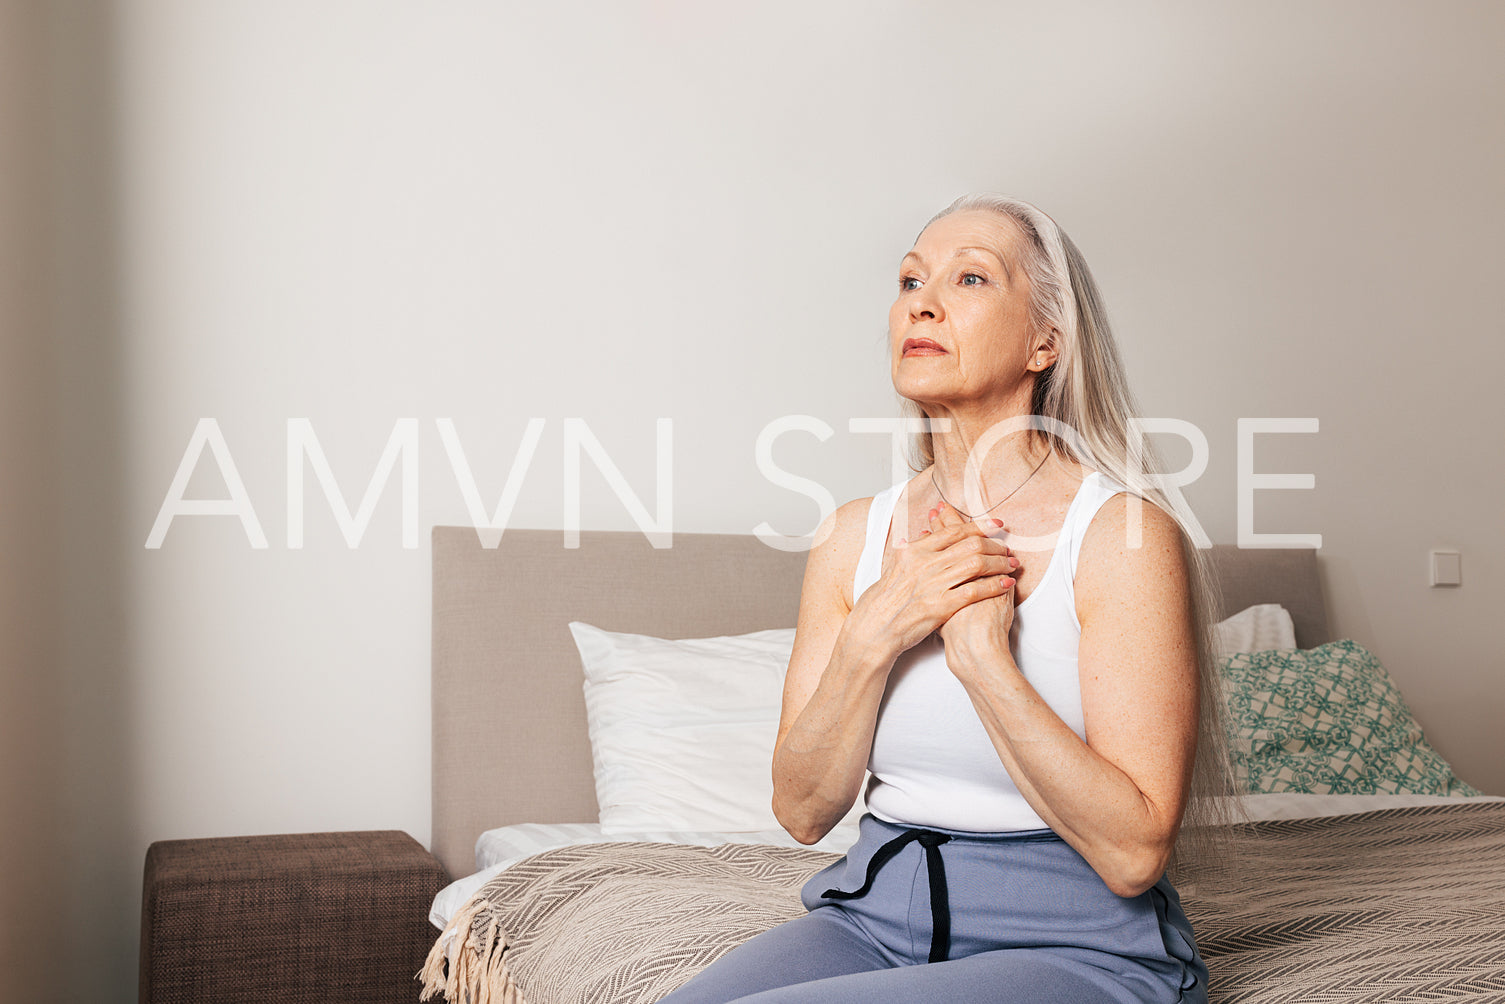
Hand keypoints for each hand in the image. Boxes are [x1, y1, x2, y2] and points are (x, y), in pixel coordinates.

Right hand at [850, 493, 1015, 663]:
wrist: (875, 628)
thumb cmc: (884, 601)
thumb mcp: (893, 568)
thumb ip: (910, 551)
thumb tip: (919, 538)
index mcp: (914, 551)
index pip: (954, 531)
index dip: (979, 526)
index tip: (996, 525)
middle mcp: (924, 563)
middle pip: (970, 544)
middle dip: (995, 544)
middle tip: (1008, 547)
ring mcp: (933, 584)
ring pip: (976, 564)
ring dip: (999, 562)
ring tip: (1012, 564)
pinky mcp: (941, 606)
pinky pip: (975, 590)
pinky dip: (994, 585)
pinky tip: (1006, 584)